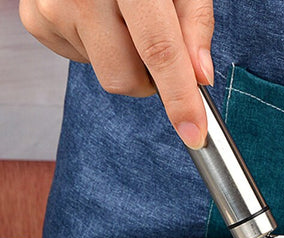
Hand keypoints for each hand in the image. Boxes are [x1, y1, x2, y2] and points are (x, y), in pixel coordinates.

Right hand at [19, 0, 213, 147]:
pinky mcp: (36, 20)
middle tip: (155, 46)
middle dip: (150, 78)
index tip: (193, 133)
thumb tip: (200, 76)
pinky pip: (82, 61)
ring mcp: (52, 7)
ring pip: (106, 74)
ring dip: (124, 59)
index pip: (159, 50)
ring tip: (122, 17)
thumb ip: (194, 23)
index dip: (179, 98)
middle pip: (126, 78)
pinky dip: (98, 48)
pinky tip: (98, 18)